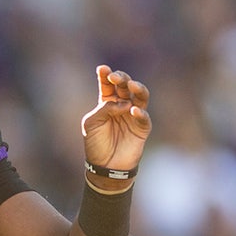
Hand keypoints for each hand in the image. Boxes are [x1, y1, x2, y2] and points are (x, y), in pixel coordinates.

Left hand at [82, 66, 150, 188]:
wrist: (105, 166)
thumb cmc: (95, 143)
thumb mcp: (91, 123)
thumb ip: (104, 109)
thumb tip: (122, 103)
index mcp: (107, 102)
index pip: (107, 84)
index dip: (106, 75)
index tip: (102, 69)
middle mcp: (122, 105)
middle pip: (125, 86)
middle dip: (121, 78)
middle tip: (115, 76)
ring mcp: (133, 115)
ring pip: (140, 96)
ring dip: (137, 89)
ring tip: (132, 85)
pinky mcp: (142, 128)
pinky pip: (144, 117)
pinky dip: (140, 113)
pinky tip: (132, 110)